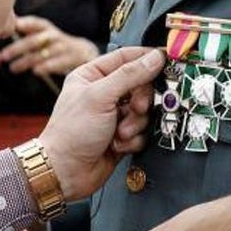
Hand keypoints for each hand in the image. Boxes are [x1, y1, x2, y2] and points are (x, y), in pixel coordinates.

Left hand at [2, 16, 99, 75]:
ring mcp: (63, 47)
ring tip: (13, 68)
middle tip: (3, 56)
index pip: (34, 23)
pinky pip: (59, 62)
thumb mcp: (40, 35)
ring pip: (44, 53)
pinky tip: (36, 71)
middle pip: (35, 40)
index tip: (10, 27)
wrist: (82, 51)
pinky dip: (47, 66)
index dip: (23, 24)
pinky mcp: (72, 58)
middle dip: (18, 47)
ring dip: (27, 60)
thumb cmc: (52, 44)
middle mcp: (54, 35)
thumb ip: (23, 33)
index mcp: (45, 27)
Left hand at [38, 47, 162, 200]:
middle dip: (140, 100)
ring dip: (135, 124)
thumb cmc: (71, 132)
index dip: (146, 58)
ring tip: (120, 132)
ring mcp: (114, 115)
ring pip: (144, 111)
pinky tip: (117, 144)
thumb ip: (130, 75)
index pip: (126, 57)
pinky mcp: (122, 135)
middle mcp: (104, 93)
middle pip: (140, 85)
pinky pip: (142, 131)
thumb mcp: (100, 96)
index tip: (165, 60)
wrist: (65, 172)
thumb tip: (154, 58)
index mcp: (92, 76)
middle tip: (136, 108)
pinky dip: (133, 139)